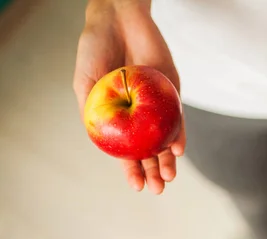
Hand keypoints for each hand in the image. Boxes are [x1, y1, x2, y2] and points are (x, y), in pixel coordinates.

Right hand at [73, 0, 184, 193]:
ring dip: (168, 160)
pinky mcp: (173, 94)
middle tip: (158, 189)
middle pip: (150, 150)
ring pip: (165, 139)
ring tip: (168, 178)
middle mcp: (139, 117)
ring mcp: (157, 107)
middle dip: (154, 171)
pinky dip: (179, 134)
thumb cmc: (95, 49)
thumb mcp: (85, 84)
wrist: (118, 19)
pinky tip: (178, 150)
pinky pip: (178, 118)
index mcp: (117, 119)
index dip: (132, 170)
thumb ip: (93, 112)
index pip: (127, 151)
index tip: (137, 186)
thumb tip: (101, 143)